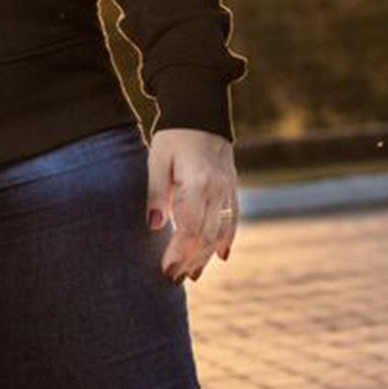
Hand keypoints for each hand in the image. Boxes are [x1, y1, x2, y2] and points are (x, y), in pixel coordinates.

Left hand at [145, 127, 237, 283]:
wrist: (200, 110)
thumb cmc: (173, 135)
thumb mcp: (157, 160)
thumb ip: (156, 194)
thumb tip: (154, 227)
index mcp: (197, 183)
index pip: (190, 229)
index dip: (178, 253)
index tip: (165, 269)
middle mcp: (217, 189)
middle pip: (206, 236)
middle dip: (190, 260)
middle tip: (174, 278)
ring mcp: (228, 188)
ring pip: (221, 231)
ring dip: (206, 255)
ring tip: (192, 274)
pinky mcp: (232, 185)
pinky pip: (233, 217)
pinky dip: (227, 238)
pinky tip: (220, 255)